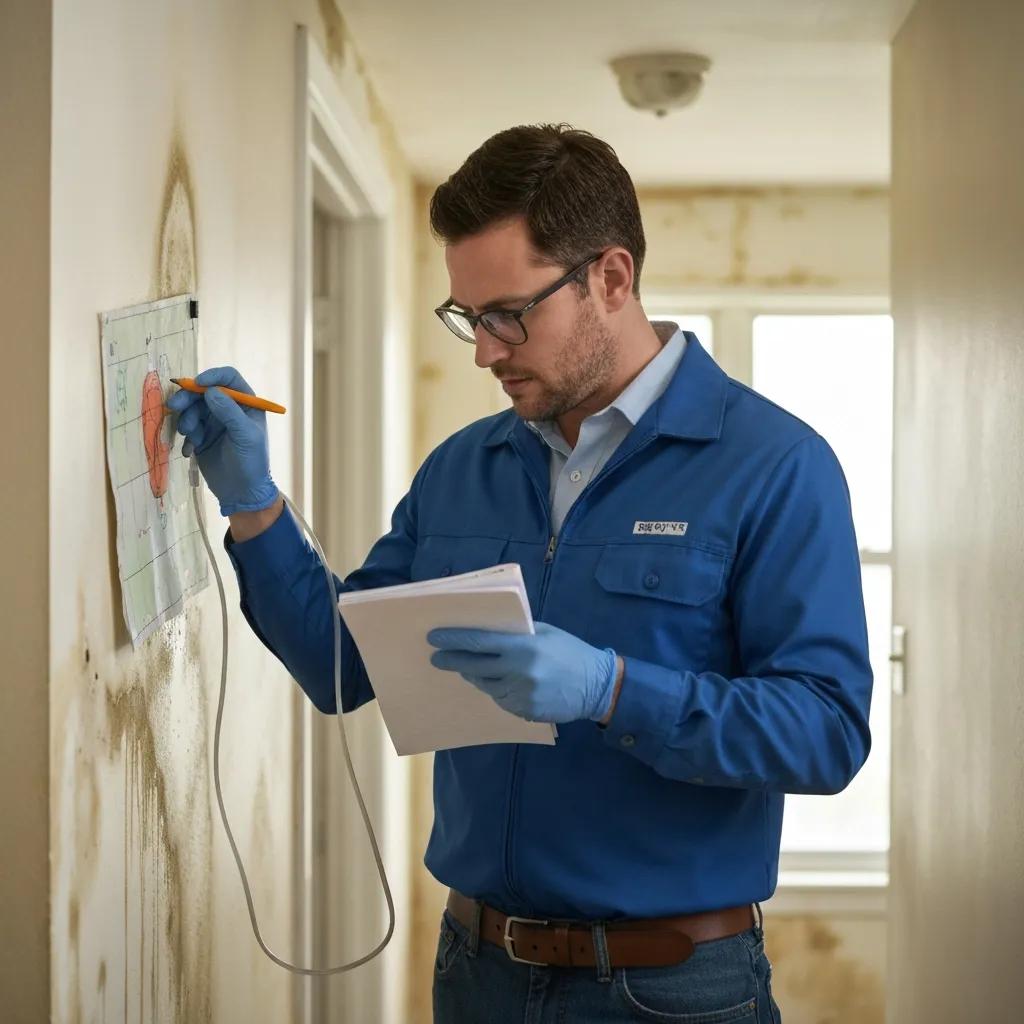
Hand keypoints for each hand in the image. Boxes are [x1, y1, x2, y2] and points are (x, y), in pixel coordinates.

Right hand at [166, 366, 278, 515]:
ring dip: (186, 419)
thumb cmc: (251, 463)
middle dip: (188, 397)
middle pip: (203, 391)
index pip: (229, 378)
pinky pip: (187, 427)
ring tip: (189, 435)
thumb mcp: (245, 436)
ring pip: (192, 408)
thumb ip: (230, 412)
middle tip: (174, 406)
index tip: (196, 384)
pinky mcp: (201, 436)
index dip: (212, 376)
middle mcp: (229, 408)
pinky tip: (190, 451)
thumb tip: (211, 391)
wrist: (241, 493)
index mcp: (246, 404)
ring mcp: (214, 422)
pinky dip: (185, 437)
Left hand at [427, 622, 617, 723]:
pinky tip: (500, 683)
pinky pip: (500, 700)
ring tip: (468, 668)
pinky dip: (496, 690)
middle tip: (436, 657)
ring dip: (475, 675)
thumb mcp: (544, 632)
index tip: (434, 638)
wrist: (597, 685)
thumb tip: (485, 629)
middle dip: (451, 661)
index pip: (478, 642)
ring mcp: (521, 694)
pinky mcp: (524, 712)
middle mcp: (518, 671)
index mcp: (523, 646)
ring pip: (485, 685)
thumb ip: (516, 632)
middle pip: (474, 666)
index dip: (453, 640)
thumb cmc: (569, 652)